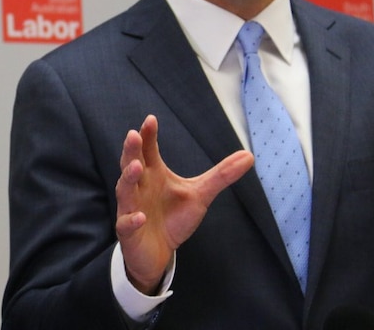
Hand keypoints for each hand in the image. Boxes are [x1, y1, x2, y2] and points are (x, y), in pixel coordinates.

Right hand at [115, 114, 253, 293]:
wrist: (159, 253)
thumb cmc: (174, 218)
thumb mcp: (200, 194)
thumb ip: (221, 175)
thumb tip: (249, 155)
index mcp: (153, 173)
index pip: (148, 150)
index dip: (148, 135)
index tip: (151, 119)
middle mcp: (139, 186)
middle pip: (130, 164)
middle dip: (131, 150)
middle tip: (133, 135)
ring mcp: (131, 207)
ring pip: (124, 189)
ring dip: (128, 178)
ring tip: (136, 167)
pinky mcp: (129, 231)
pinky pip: (127, 223)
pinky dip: (132, 220)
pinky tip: (140, 216)